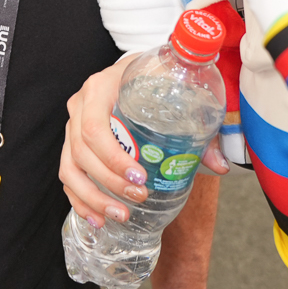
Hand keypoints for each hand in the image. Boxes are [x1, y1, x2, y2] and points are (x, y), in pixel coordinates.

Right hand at [62, 62, 228, 224]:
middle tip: (138, 197)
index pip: (94, 127)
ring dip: (92, 197)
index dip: (112, 157)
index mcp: (100, 88)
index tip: (139, 177)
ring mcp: (71, 125)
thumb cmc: (153, 80)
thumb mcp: (174, 92)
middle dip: (109, 182)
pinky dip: (80, 200)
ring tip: (119, 215)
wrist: (134, 70)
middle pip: (81, 152)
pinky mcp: (72, 144)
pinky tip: (97, 219)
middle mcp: (80, 105)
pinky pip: (68, 175)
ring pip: (70, 168)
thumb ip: (198, 127)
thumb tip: (220, 165)